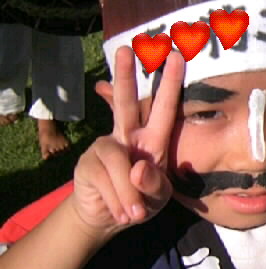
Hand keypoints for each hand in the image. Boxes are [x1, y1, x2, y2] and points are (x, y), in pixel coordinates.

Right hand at [73, 47, 183, 237]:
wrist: (107, 219)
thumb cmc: (140, 200)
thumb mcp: (158, 198)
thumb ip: (155, 185)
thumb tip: (138, 167)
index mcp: (152, 140)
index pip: (162, 109)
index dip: (168, 84)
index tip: (174, 56)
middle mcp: (127, 135)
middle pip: (125, 102)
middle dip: (125, 76)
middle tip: (126, 49)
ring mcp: (104, 146)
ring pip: (117, 160)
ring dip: (128, 193)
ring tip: (135, 215)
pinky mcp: (88, 163)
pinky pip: (105, 179)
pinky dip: (118, 201)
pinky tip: (121, 213)